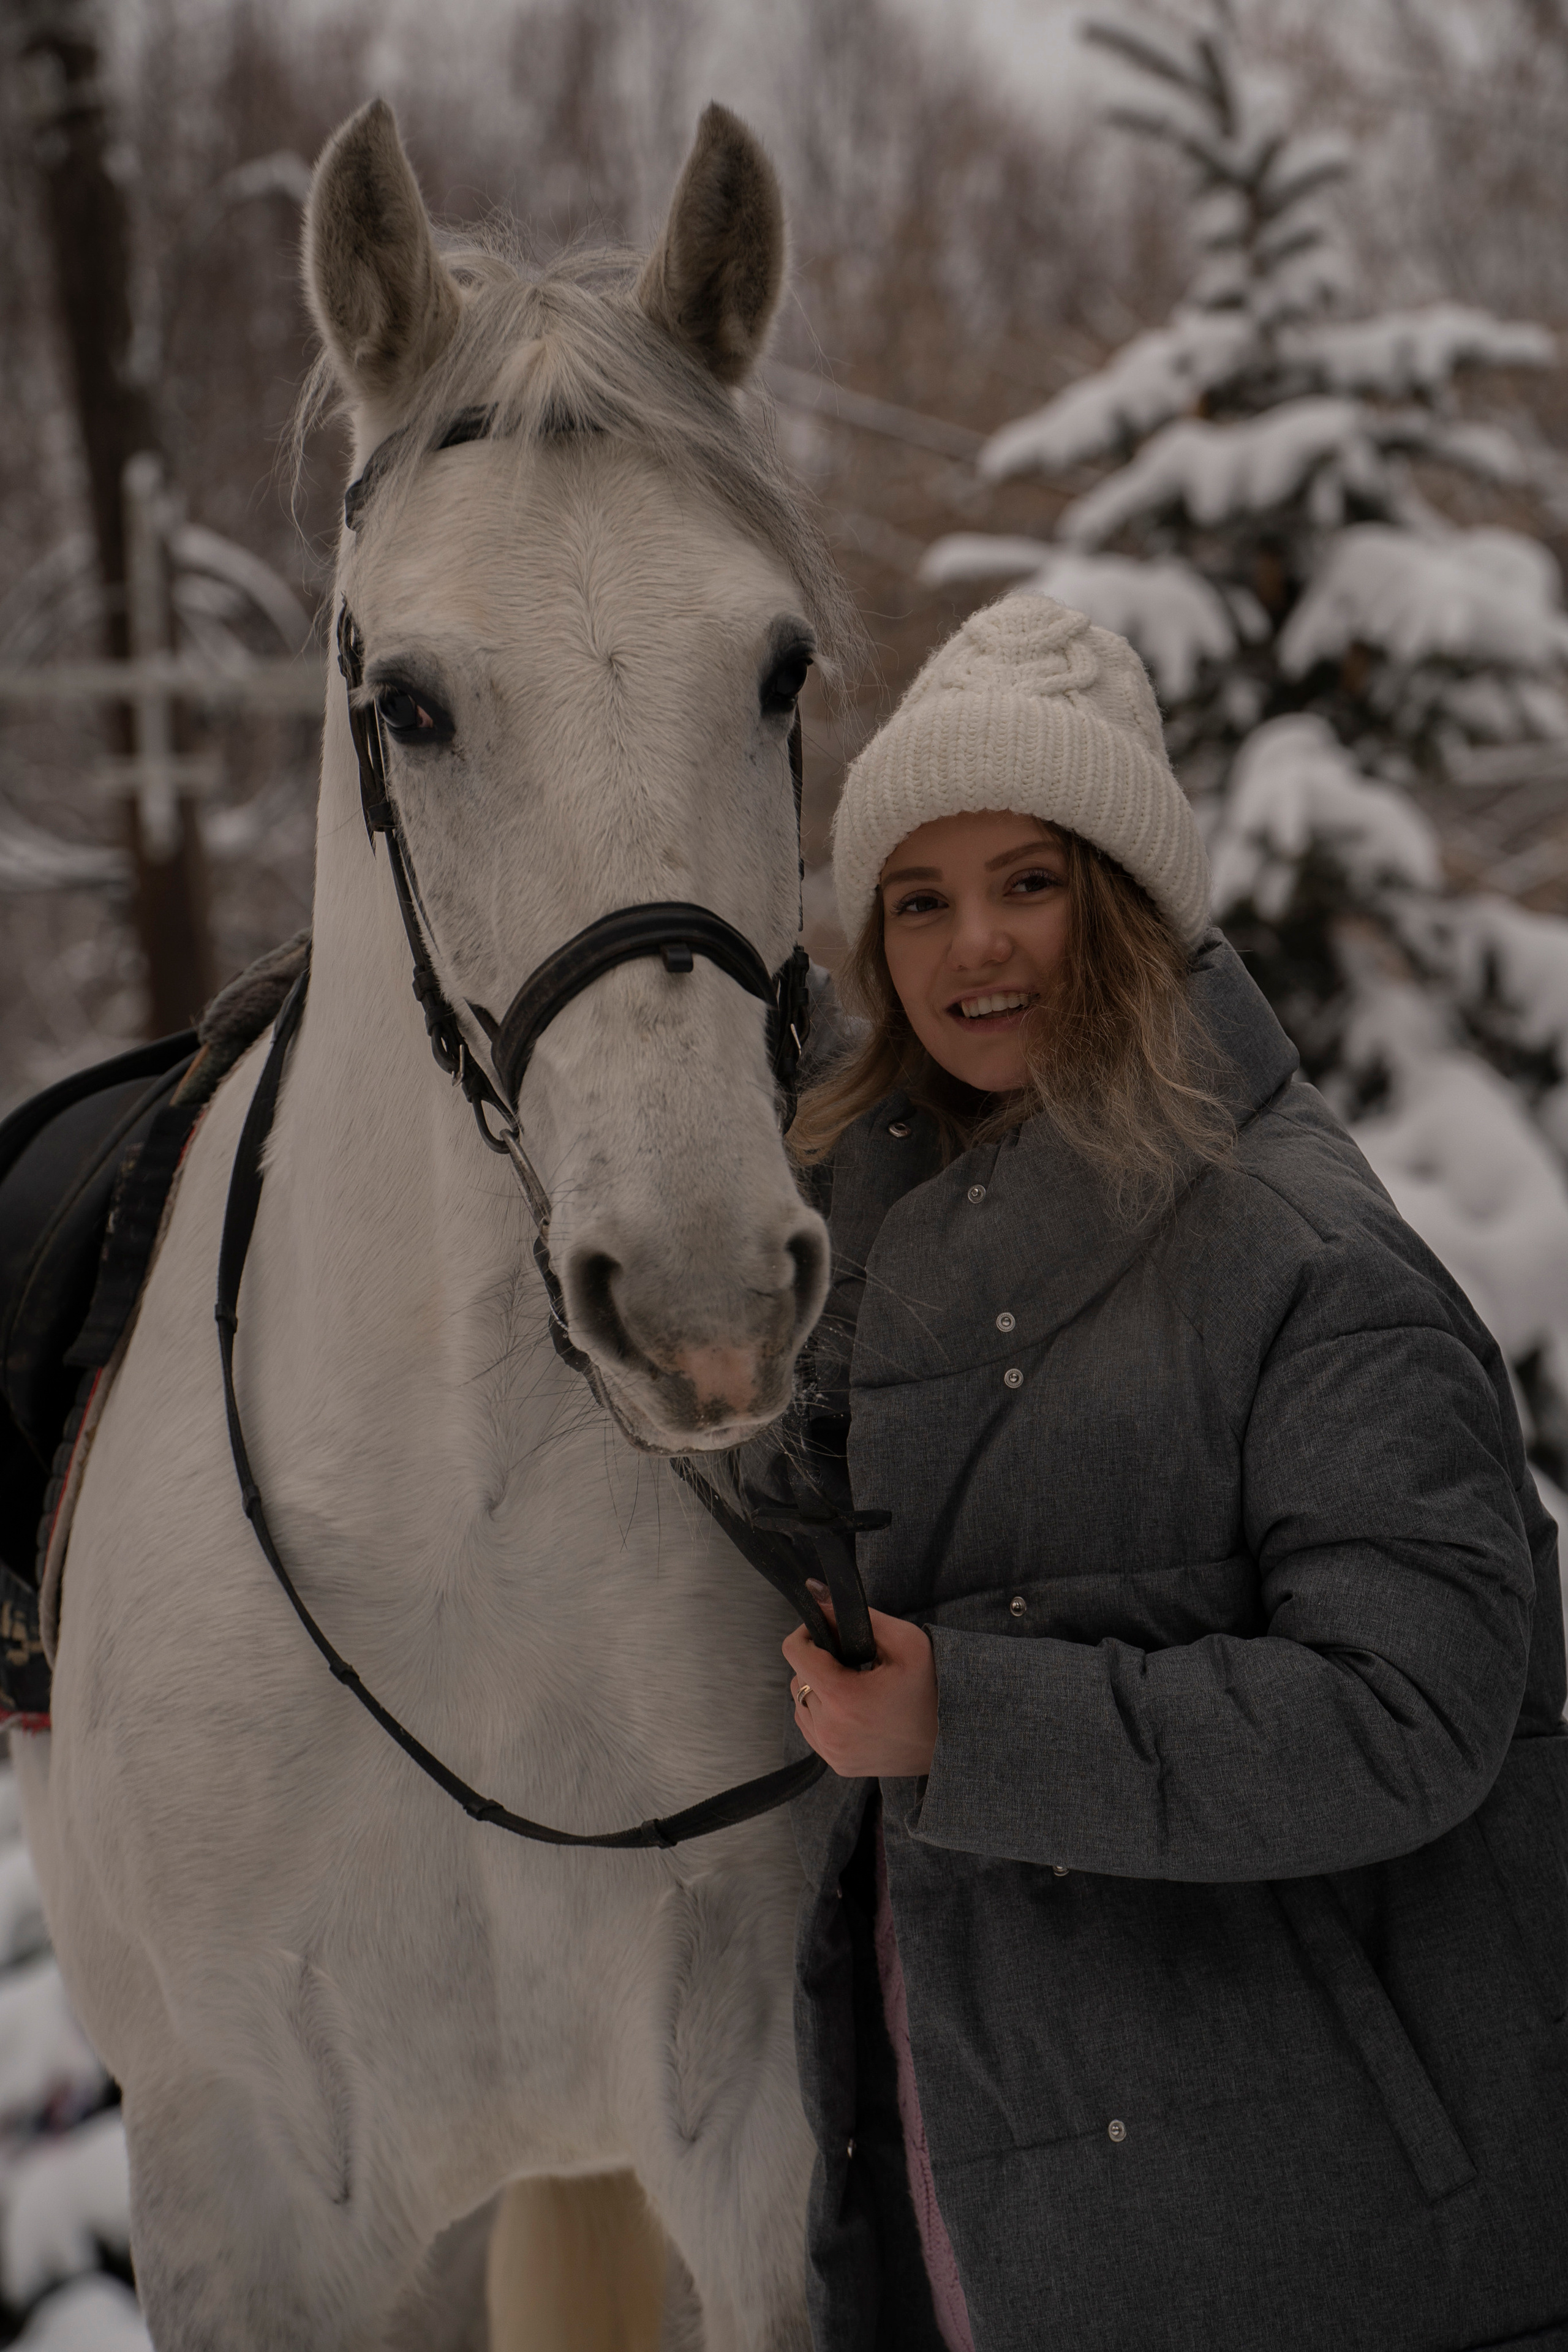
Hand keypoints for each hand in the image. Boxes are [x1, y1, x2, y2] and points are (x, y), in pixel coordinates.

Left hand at [782, 1586, 937, 1777]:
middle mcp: (831, 1729)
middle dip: (818, 1663)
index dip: (808, 1633)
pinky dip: (822, 1713)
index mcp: (844, 1697)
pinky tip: (850, 1707)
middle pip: (797, 1677)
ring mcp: (832, 1751)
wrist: (950, 1741)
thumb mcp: (906, 1641)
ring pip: (800, 1703)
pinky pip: (810, 1728)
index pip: (794, 1652)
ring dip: (818, 1689)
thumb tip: (816, 1593)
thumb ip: (859, 1616)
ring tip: (852, 1685)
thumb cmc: (932, 1689)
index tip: (830, 1632)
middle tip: (851, 1661)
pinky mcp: (837, 1764)